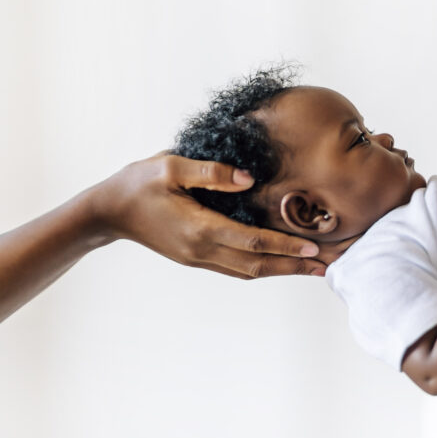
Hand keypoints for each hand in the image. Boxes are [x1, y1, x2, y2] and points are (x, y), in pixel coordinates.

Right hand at [89, 153, 325, 278]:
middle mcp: (202, 249)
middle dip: (295, 265)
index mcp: (200, 228)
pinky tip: (281, 263)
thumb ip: (210, 172)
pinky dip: (264, 267)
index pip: (252, 242)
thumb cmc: (139, 182)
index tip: (314, 247)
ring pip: (249, 271)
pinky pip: (237, 268)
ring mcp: (199, 258)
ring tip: (314, 268)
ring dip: (283, 270)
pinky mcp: (197, 258)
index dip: (285, 246)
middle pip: (258, 265)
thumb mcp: (170, 165)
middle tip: (328, 265)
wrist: (108, 211)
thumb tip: (248, 179)